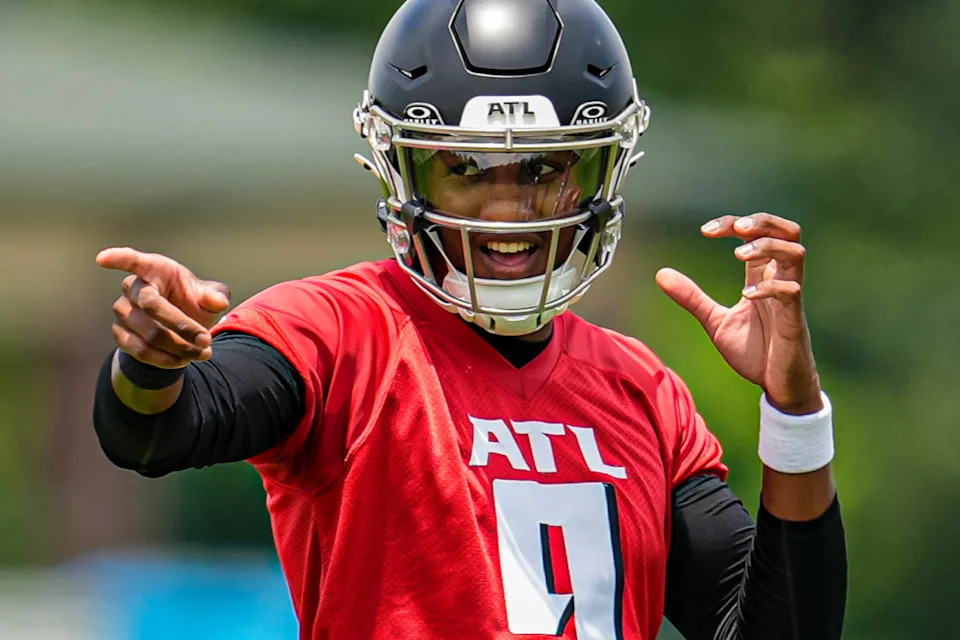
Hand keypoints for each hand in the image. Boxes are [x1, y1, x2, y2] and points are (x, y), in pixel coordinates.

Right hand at [96, 248, 230, 368]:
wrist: (181, 328)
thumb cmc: (193, 302)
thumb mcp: (210, 296)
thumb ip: (216, 296)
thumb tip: (218, 302)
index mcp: (154, 269)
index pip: (133, 261)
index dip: (118, 259)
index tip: (102, 259)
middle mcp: (133, 288)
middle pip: (153, 306)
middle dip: (182, 326)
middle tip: (206, 340)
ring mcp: (123, 312)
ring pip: (150, 334)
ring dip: (179, 347)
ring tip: (202, 353)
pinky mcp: (120, 334)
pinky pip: (141, 351)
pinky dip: (166, 359)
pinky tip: (183, 360)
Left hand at [656, 213, 821, 414]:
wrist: (778, 387)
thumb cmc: (755, 352)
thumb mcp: (716, 321)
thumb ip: (692, 297)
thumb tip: (661, 274)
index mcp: (762, 277)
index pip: (756, 235)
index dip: (733, 224)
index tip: (705, 230)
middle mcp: (779, 281)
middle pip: (788, 232)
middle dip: (763, 222)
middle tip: (737, 227)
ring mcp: (790, 299)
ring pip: (796, 253)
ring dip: (767, 247)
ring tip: (739, 254)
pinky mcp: (794, 321)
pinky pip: (791, 292)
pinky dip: (769, 288)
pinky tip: (746, 295)